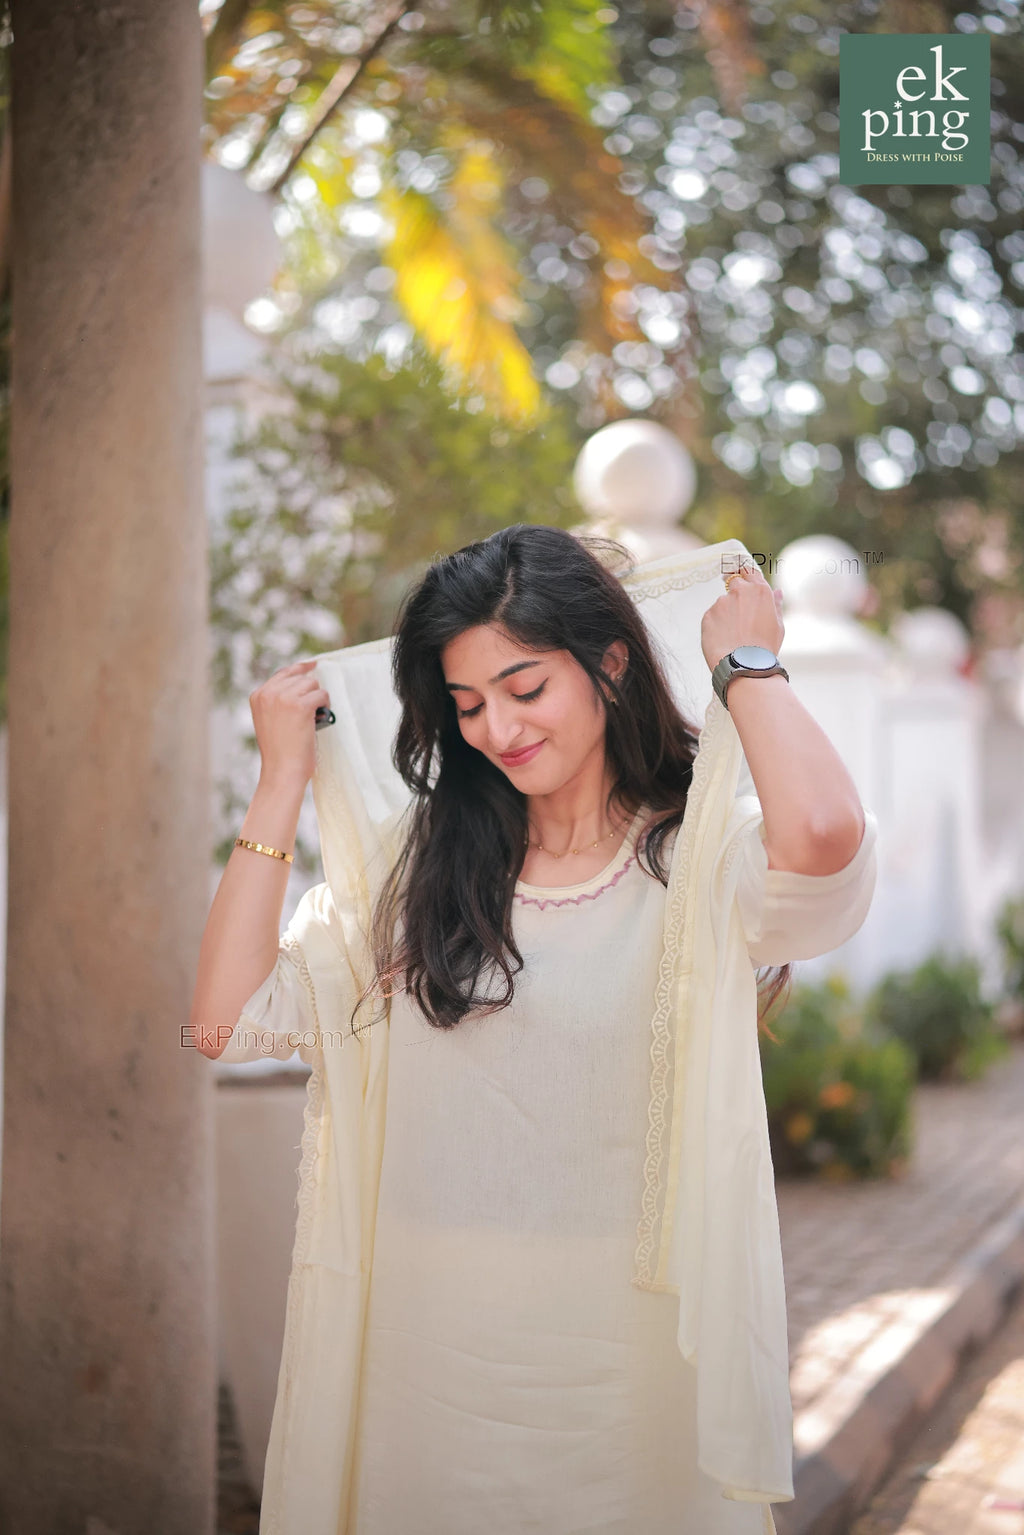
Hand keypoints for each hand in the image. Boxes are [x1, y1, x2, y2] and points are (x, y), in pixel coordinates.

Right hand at [249, 659, 331, 787]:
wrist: (282, 771)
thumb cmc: (280, 751)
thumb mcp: (269, 720)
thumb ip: (277, 701)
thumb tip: (302, 683)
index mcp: (258, 696)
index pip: (283, 673)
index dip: (300, 669)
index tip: (312, 665)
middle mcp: (269, 693)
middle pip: (301, 677)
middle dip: (310, 692)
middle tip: (311, 713)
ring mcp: (284, 698)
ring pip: (312, 684)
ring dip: (318, 699)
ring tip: (314, 717)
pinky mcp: (301, 705)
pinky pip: (322, 695)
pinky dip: (326, 706)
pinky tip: (320, 718)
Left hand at [700, 563, 784, 672]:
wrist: (744, 666)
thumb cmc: (765, 648)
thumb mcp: (778, 626)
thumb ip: (775, 605)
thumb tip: (778, 591)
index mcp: (760, 590)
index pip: (749, 571)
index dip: (744, 573)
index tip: (740, 575)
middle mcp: (740, 591)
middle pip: (733, 582)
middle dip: (734, 593)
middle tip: (737, 611)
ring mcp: (722, 602)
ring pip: (722, 603)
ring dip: (726, 613)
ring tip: (733, 635)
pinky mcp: (708, 614)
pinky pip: (712, 616)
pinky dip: (716, 625)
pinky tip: (724, 639)